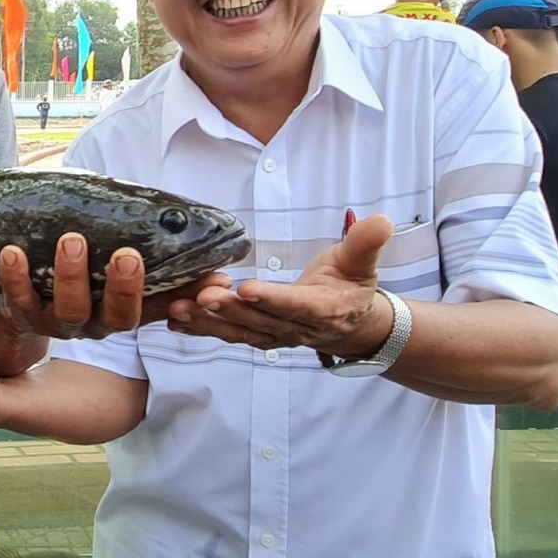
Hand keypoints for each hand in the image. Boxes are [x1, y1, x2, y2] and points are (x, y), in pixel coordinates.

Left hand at [0, 233, 232, 341]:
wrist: (26, 293)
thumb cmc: (87, 268)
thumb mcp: (125, 267)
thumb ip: (170, 268)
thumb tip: (222, 273)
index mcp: (125, 311)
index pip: (160, 308)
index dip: (181, 299)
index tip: (200, 277)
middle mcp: (96, 323)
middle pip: (116, 317)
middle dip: (124, 288)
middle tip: (127, 255)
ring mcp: (59, 321)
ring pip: (68, 310)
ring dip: (72, 276)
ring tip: (72, 240)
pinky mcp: (24, 313)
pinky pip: (18, 300)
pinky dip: (15, 277)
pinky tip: (12, 251)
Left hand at [168, 214, 393, 354]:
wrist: (350, 324)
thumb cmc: (350, 287)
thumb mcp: (361, 263)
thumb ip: (365, 244)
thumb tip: (382, 221)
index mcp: (324, 310)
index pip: (296, 305)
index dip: (272, 299)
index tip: (246, 289)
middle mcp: (296, 329)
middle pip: (260, 321)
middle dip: (229, 310)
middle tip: (202, 296)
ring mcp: (274, 336)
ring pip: (239, 332)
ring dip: (207, 323)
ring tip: (179, 309)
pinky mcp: (256, 336)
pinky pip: (227, 335)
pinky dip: (201, 329)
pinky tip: (175, 320)